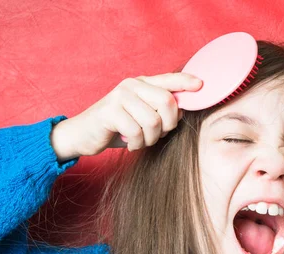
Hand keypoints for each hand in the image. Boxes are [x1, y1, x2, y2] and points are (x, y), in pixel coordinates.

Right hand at [50, 73, 201, 161]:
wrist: (82, 136)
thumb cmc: (115, 128)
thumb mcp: (140, 118)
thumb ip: (159, 112)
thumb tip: (183, 111)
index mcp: (141, 84)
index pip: (169, 79)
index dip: (186, 82)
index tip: (202, 86)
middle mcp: (131, 85)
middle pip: (167, 102)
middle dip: (168, 125)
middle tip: (157, 135)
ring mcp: (119, 96)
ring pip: (153, 121)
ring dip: (150, 138)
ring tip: (140, 140)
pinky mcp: (110, 111)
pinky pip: (136, 131)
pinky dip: (136, 143)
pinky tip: (129, 144)